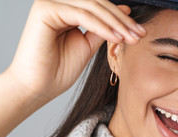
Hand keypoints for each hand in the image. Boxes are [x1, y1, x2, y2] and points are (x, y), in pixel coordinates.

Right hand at [7, 0, 145, 100]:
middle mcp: (57, 2)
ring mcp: (50, 3)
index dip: (121, 19)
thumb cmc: (58, 70)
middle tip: (140, 35)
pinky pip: (82, 15)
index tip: (140, 33)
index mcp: (66, 9)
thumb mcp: (87, 45)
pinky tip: (116, 38)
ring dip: (116, 24)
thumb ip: (103, 29)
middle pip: (98, 4)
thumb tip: (124, 11)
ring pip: (92, 7)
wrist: (37, 88)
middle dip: (122, 21)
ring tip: (132, 38)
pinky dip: (102, 27)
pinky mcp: (46, 10)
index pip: (99, 7)